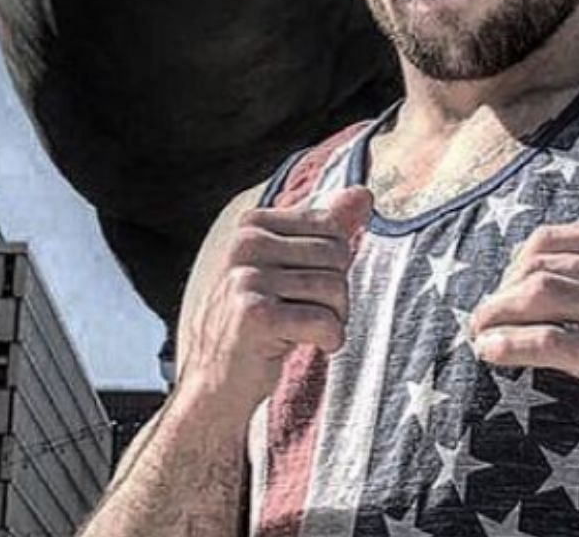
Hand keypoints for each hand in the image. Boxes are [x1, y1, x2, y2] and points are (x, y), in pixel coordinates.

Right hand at [174, 186, 374, 431]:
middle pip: (338, 256)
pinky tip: (301, 347)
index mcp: (253, 224)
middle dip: (335, 294)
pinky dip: (328, 340)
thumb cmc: (257, 323)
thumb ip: (326, 228)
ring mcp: (247, 279)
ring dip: (332, 320)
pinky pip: (325, 322)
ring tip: (300, 332)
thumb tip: (364, 193)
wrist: (214, 384)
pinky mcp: (255, 316)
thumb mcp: (287, 268)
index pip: (332, 229)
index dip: (332, 266)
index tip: (301, 288)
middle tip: (303, 316)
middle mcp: (246, 245)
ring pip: (335, 290)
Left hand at [469, 221, 578, 467]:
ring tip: (480, 335)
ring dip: (496, 315)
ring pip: (538, 295)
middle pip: (539, 267)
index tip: (503, 294)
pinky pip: (549, 342)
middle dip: (500, 294)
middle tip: (483, 321)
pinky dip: (510, 344)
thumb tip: (523, 278)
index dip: (513, 266)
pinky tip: (492, 354)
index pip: (551, 240)